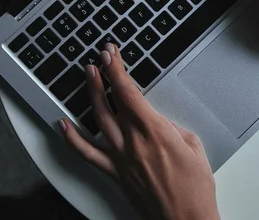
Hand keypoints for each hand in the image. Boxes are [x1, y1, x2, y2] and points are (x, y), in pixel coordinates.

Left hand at [60, 43, 219, 219]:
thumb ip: (174, 128)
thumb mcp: (193, 146)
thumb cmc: (195, 188)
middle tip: (100, 58)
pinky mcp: (115, 173)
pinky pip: (87, 154)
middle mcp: (133, 142)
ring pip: (98, 120)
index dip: (117, 70)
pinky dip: (71, 138)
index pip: (129, 93)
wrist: (185, 219)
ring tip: (88, 77)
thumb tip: (161, 121)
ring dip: (91, 95)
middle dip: (103, 75)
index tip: (111, 55)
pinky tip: (63, 125)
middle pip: (112, 100)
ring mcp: (121, 158)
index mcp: (155, 132)